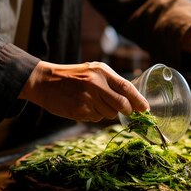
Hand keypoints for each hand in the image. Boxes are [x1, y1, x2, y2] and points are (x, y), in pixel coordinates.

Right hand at [19, 61, 148, 122]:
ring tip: (94, 103)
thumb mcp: (93, 71)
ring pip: (109, 114)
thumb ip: (112, 83)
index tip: (146, 109)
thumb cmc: (73, 77)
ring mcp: (87, 98)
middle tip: (127, 112)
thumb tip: (133, 100)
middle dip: (127, 111)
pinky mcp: (79, 110)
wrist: (44, 81)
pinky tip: (84, 107)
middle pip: (122, 105)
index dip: (139, 100)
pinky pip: (96, 118)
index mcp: (101, 72)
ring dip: (107, 113)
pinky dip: (94, 116)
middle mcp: (95, 84)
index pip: (126, 87)